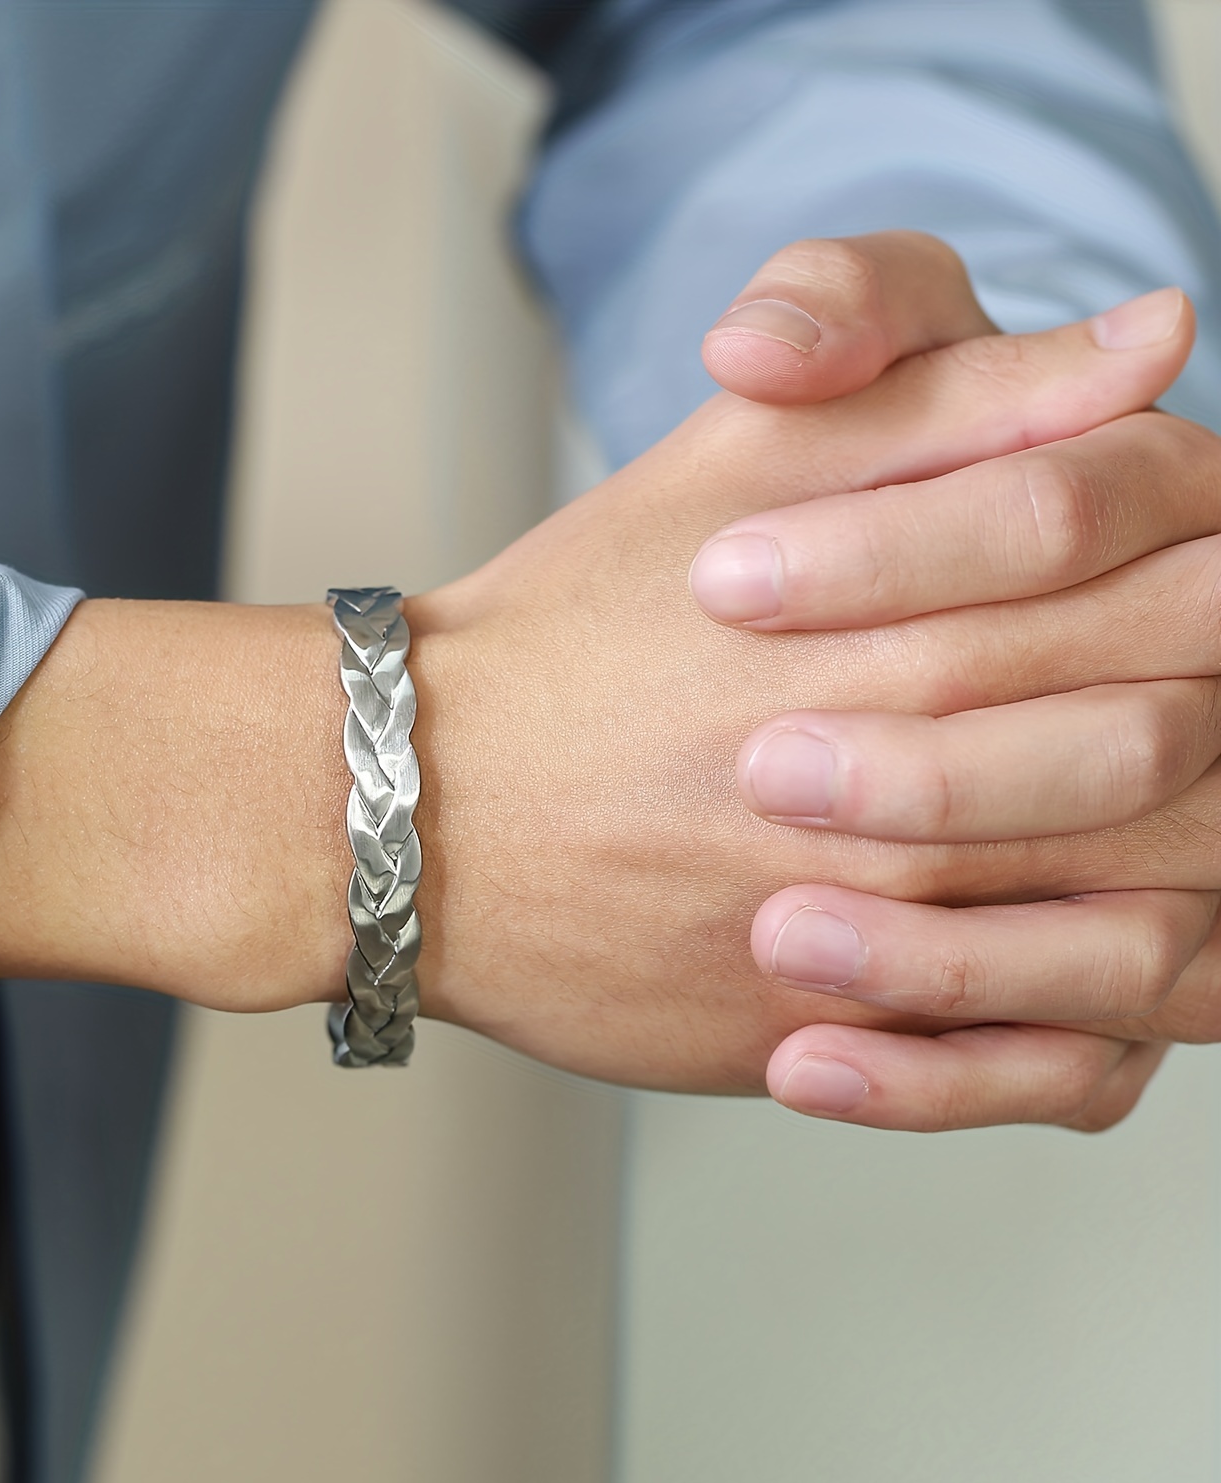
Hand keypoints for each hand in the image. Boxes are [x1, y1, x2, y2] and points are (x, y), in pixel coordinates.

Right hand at [0, 235, 1198, 1127]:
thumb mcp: (745, 462)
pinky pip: (1037, 1073)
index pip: (1186, 589)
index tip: (1202, 589)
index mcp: (913, 614)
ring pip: (1145, 935)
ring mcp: (873, 928)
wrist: (409, 803)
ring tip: (1141, 861)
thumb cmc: (570, 630)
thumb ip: (955, 397)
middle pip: (1185, 758)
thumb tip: (1151, 340)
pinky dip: (1080, 1041)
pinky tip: (1068, 994)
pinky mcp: (823, 1040)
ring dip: (1181, 897)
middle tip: (1197, 723)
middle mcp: (914, 778)